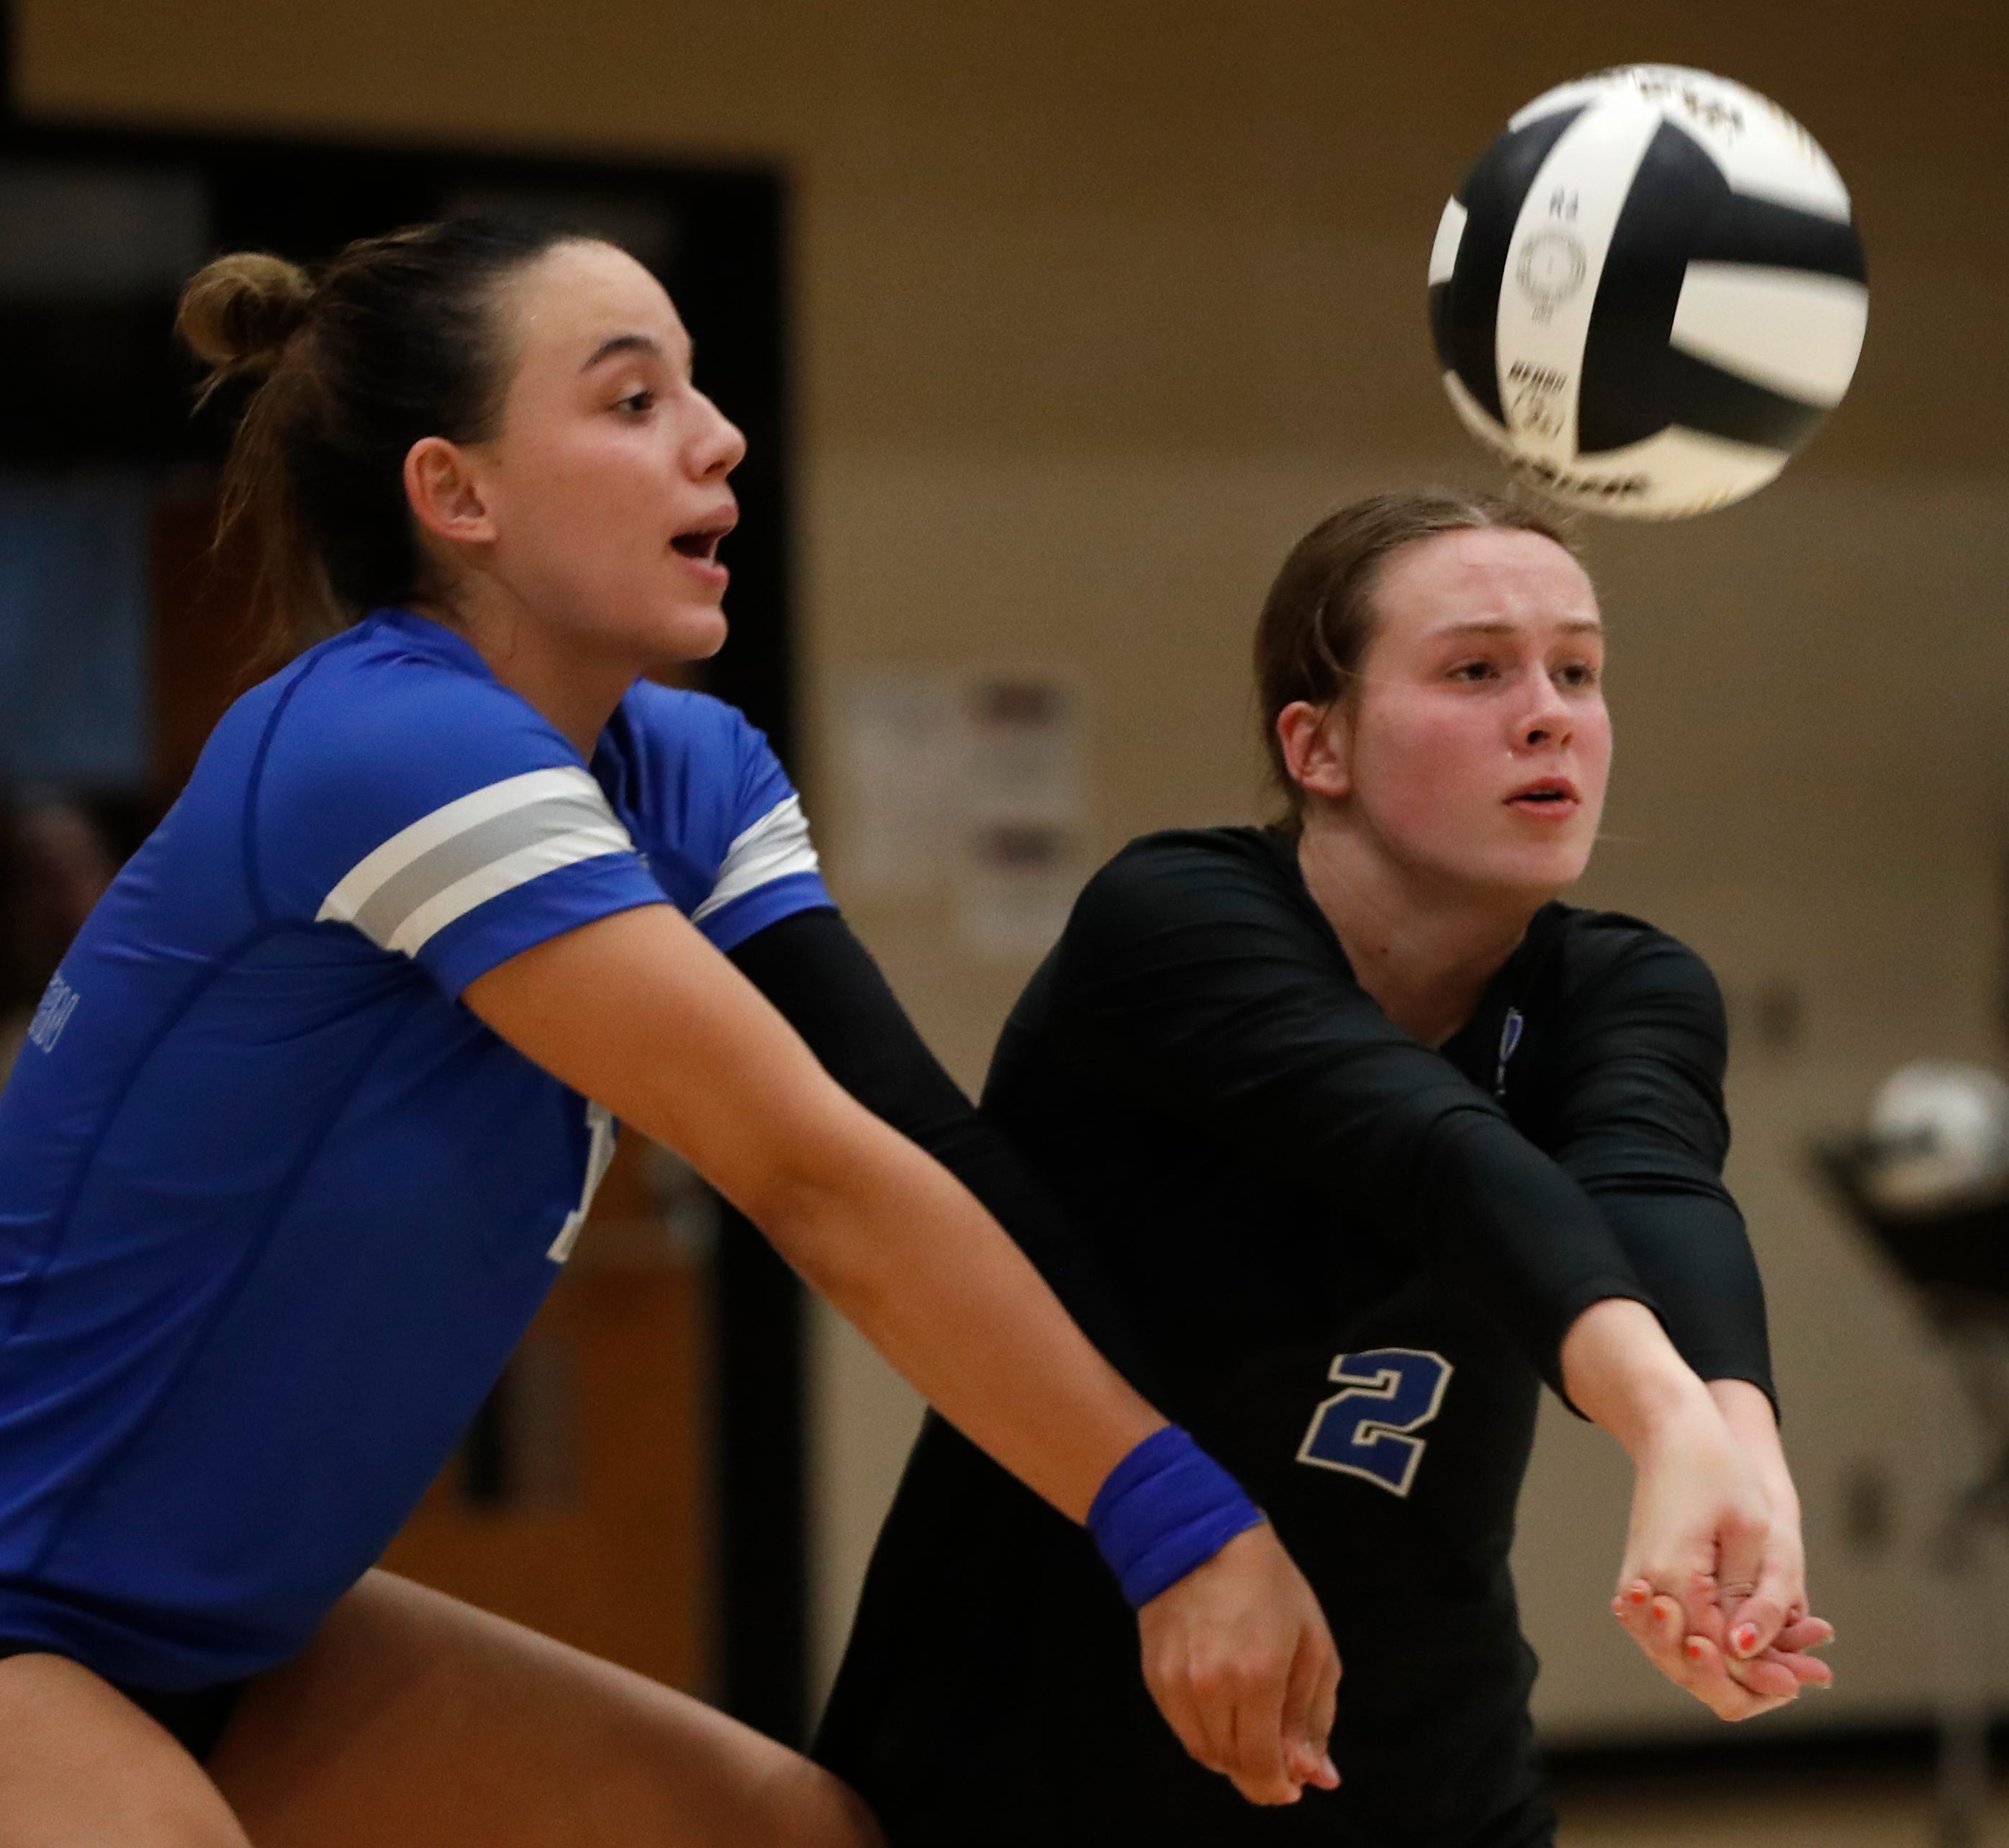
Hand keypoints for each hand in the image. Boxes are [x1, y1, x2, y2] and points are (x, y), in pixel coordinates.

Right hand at [1136, 1522, 1341, 1805]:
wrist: (1197, 1538)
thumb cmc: (1270, 1586)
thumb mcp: (1314, 1644)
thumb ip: (1315, 1717)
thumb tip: (1319, 1778)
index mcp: (1259, 1677)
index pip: (1262, 1765)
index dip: (1279, 1786)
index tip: (1294, 1785)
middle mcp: (1212, 1687)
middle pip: (1233, 1764)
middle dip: (1260, 1771)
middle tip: (1278, 1754)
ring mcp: (1177, 1683)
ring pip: (1205, 1752)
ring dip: (1232, 1755)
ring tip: (1251, 1726)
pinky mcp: (1154, 1677)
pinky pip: (1183, 1729)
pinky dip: (1206, 1733)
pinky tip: (1224, 1708)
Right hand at [1611, 1383, 1834, 1717]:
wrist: (1672, 1432)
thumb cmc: (1717, 1469)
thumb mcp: (1752, 1529)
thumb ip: (1751, 1597)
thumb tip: (1744, 1651)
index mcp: (1671, 1578)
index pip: (1716, 1655)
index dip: (1766, 1673)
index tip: (1816, 1674)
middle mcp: (1647, 1590)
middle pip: (1690, 1668)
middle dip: (1750, 1682)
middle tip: (1805, 1674)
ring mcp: (1640, 1587)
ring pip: (1677, 1659)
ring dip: (1731, 1669)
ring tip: (1789, 1663)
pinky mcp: (1646, 1582)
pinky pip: (1671, 1637)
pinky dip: (1711, 1648)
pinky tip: (1745, 1645)